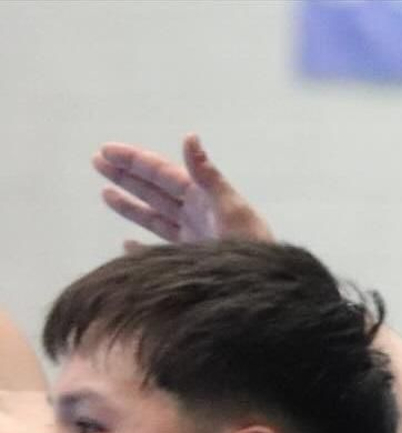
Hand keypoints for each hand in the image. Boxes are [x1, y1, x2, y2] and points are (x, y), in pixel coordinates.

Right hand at [92, 134, 273, 250]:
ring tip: (105, 194)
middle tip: (96, 161)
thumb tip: (190, 136)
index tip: (107, 150)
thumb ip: (208, 175)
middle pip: (155, 191)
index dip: (136, 161)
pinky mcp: (191, 262)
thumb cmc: (252, 246)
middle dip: (127, 176)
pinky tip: (128, 245)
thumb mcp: (231, 207)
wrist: (265, 287)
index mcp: (203, 198)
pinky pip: (160, 252)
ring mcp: (193, 239)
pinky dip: (142, 249)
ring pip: (154, 218)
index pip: (163, 173)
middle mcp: (196, 216)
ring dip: (130, 206)